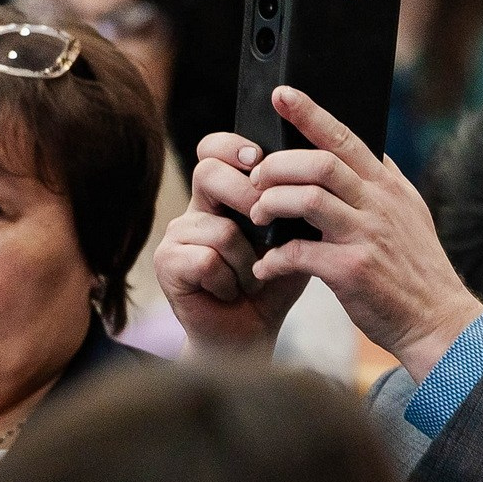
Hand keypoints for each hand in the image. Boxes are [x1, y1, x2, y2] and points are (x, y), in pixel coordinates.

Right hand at [153, 131, 309, 352]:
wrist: (251, 335)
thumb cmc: (273, 283)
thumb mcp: (294, 239)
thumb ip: (297, 205)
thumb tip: (315, 173)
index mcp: (223, 194)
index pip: (216, 149)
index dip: (234, 147)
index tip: (260, 159)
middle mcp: (196, 209)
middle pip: (209, 172)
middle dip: (247, 197)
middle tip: (265, 224)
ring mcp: (177, 235)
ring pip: (219, 228)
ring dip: (247, 260)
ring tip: (251, 279)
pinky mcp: (167, 263)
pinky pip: (206, 260)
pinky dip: (230, 281)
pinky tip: (231, 292)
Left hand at [238, 86, 482, 382]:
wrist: (439, 322)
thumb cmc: (416, 273)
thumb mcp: (411, 217)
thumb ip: (385, 186)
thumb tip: (364, 155)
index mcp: (388, 187)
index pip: (345, 138)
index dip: (309, 113)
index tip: (281, 94)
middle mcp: (379, 204)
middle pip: (318, 162)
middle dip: (276, 164)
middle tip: (255, 178)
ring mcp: (367, 235)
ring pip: (306, 198)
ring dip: (270, 203)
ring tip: (257, 216)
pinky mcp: (352, 269)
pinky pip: (298, 252)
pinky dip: (274, 258)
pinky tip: (265, 266)